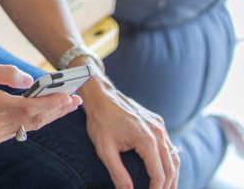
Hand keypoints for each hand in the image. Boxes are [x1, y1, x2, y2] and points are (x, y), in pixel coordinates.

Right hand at [0, 61, 81, 143]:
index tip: (68, 96)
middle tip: (75, 100)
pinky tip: (44, 111)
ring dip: (49, 115)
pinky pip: (20, 129)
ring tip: (66, 105)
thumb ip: (7, 73)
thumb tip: (30, 80)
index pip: (30, 107)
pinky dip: (34, 120)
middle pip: (35, 119)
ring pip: (30, 126)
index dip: (51, 103)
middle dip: (58, 109)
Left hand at [79, 74, 179, 188]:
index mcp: (147, 141)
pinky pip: (169, 145)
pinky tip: (166, 169)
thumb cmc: (100, 121)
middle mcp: (158, 133)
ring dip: (173, 174)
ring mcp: (159, 126)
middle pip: (171, 167)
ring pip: (174, 156)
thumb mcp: (104, 148)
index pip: (159, 174)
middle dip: (169, 185)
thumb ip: (117, 172)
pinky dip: (171, 160)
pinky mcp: (157, 122)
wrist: (100, 95)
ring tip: (168, 188)